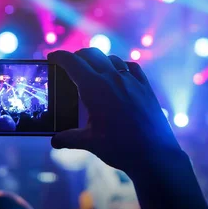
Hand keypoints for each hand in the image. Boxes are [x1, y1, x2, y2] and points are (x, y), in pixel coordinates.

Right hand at [48, 48, 182, 173]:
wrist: (155, 154)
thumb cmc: (120, 148)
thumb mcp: (90, 143)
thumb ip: (69, 139)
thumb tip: (55, 141)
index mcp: (94, 88)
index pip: (72, 63)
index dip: (59, 57)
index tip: (52, 57)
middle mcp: (113, 78)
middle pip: (91, 54)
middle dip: (77, 56)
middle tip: (69, 64)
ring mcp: (131, 81)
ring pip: (111, 58)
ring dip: (98, 60)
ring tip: (92, 69)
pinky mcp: (145, 87)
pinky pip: (131, 67)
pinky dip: (120, 66)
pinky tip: (119, 74)